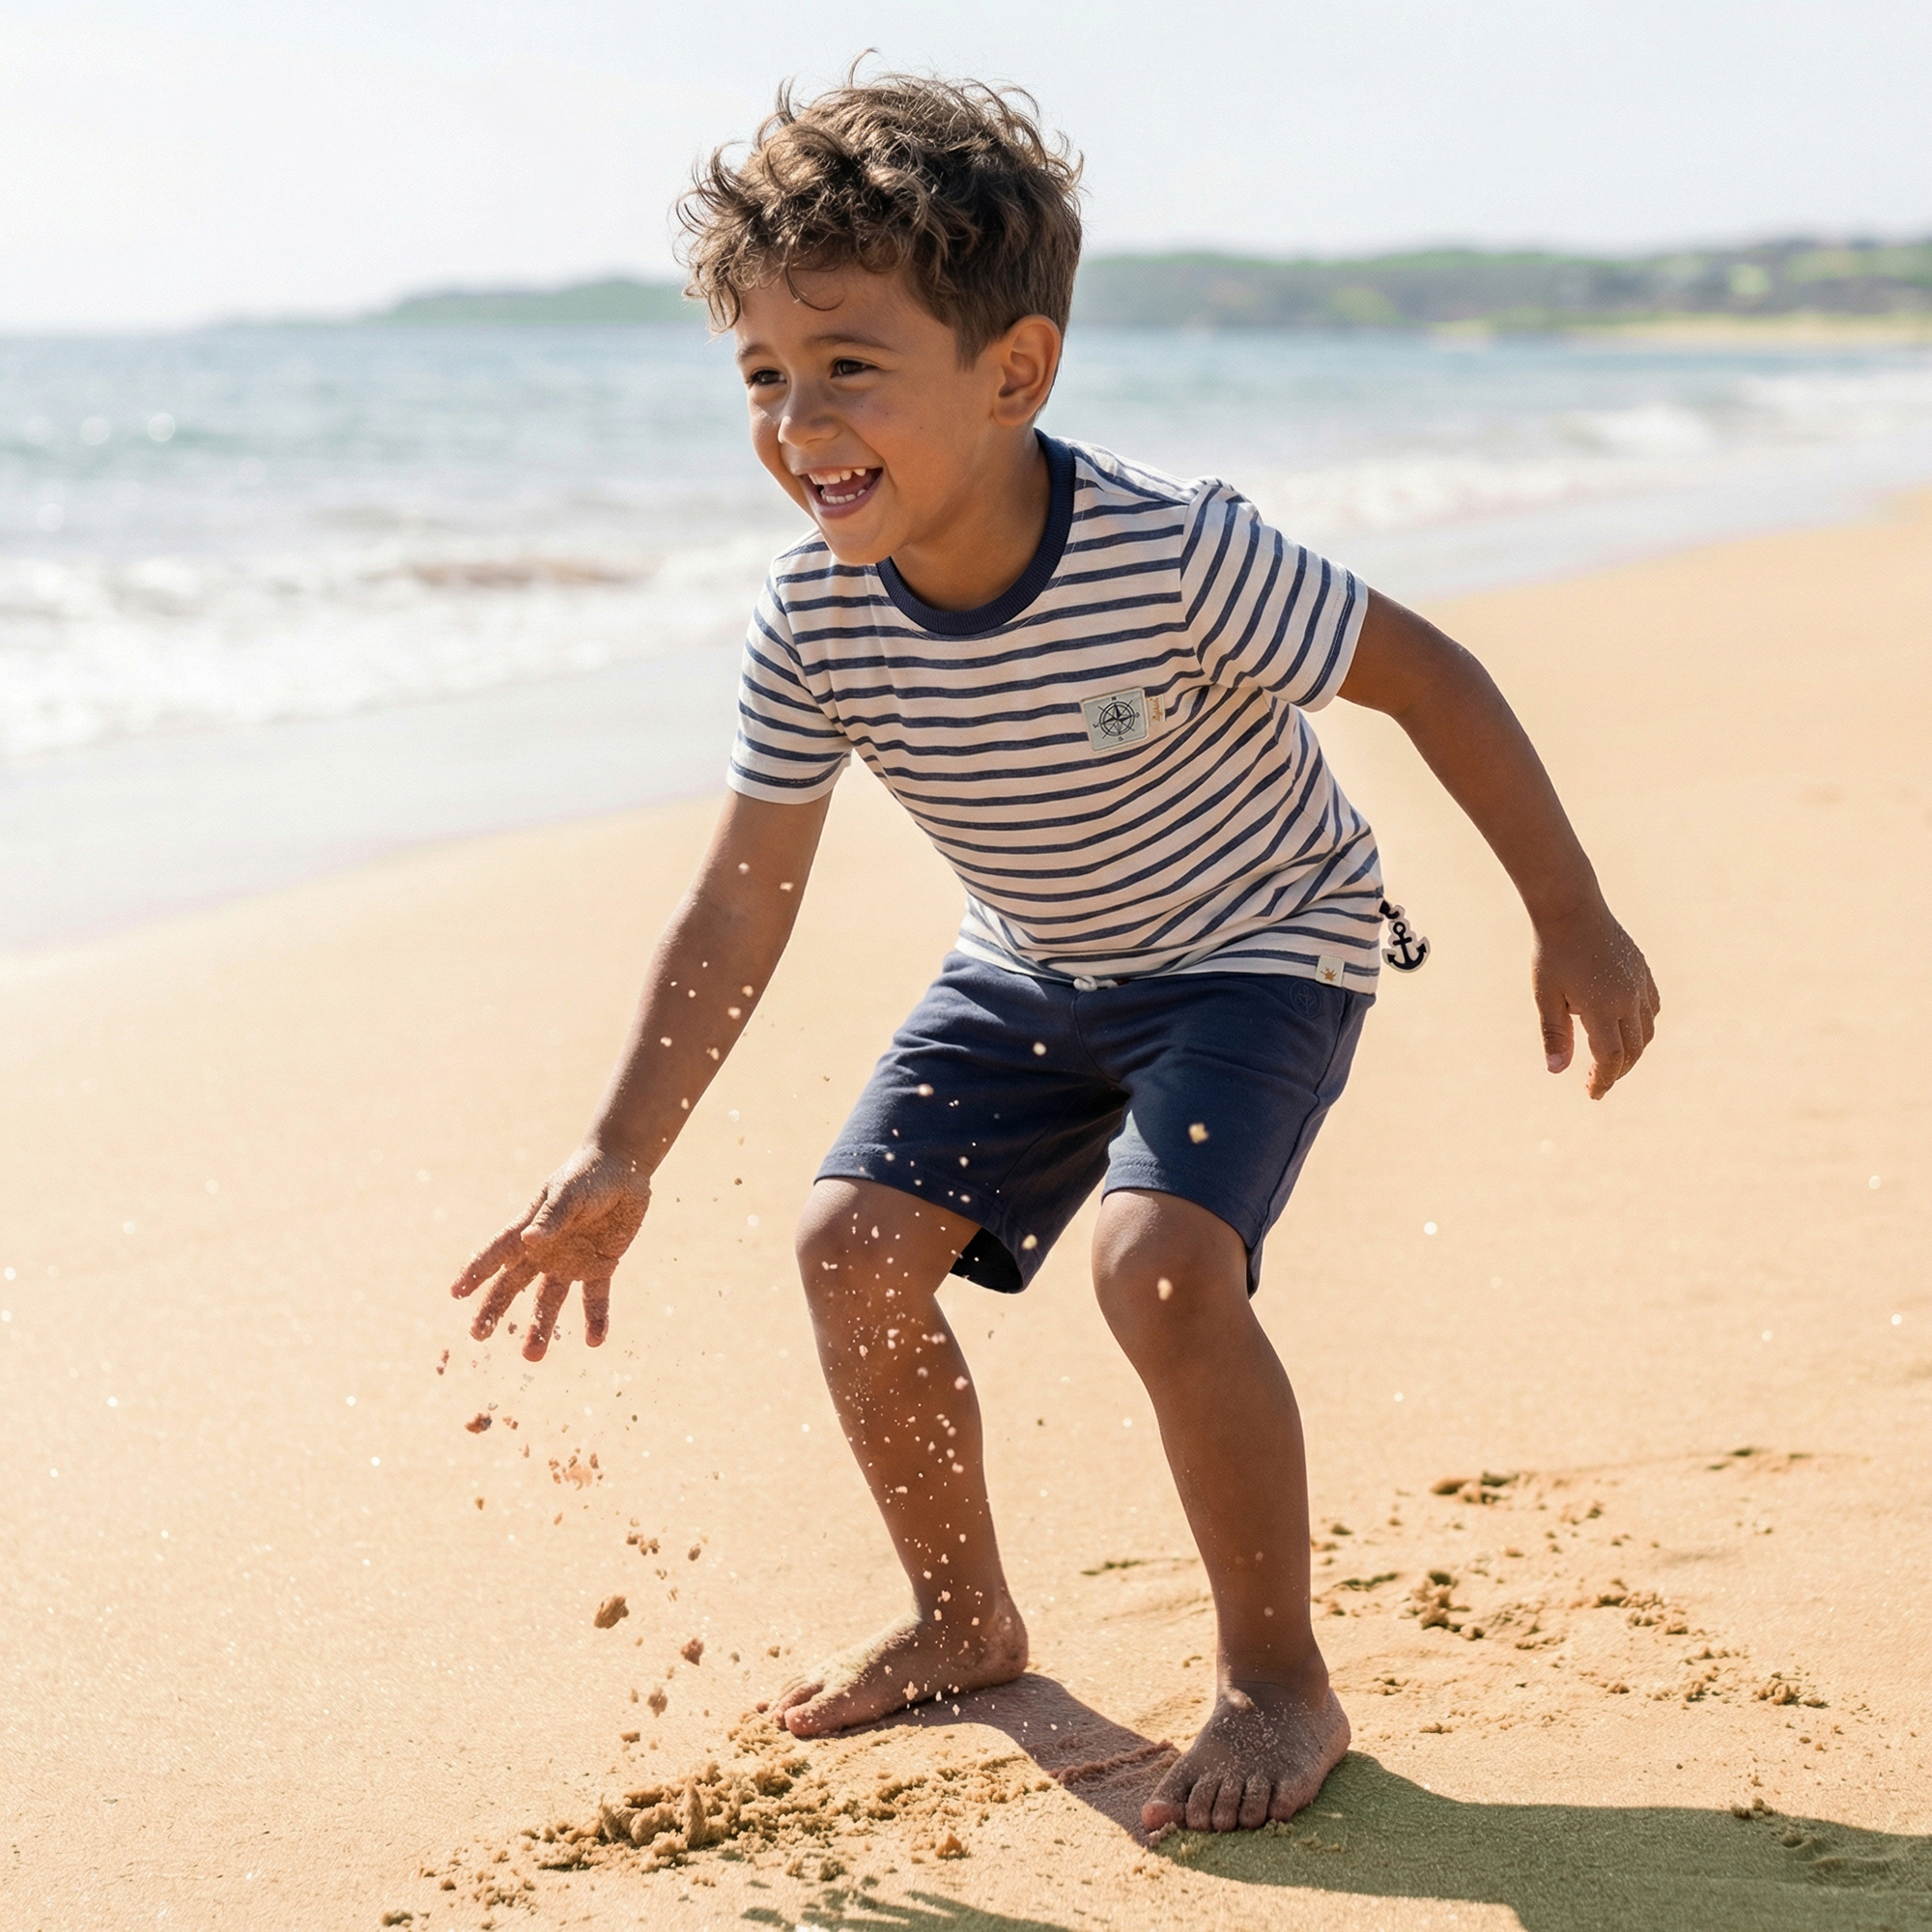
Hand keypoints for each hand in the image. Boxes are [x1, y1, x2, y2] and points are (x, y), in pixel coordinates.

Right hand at [449, 1144, 650, 1359]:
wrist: (625, 1168)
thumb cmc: (589, 1175)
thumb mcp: (570, 1193)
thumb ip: (553, 1217)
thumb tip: (529, 1241)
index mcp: (530, 1228)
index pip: (497, 1253)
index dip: (476, 1272)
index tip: (456, 1293)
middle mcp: (545, 1250)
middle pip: (513, 1285)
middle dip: (494, 1309)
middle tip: (478, 1335)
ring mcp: (571, 1261)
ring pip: (549, 1300)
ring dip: (540, 1326)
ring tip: (532, 1356)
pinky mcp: (600, 1266)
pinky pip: (595, 1299)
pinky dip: (596, 1319)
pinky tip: (594, 1341)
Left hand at [1531, 898, 1659, 1099]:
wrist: (1572, 909)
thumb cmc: (1552, 953)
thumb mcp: (1546, 996)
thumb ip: (1555, 1034)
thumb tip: (1556, 1071)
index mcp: (1602, 1007)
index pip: (1611, 1057)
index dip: (1604, 1080)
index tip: (1593, 1094)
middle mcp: (1628, 998)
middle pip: (1633, 1049)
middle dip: (1617, 1071)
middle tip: (1598, 1082)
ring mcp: (1639, 984)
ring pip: (1647, 1031)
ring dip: (1632, 1051)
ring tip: (1611, 1061)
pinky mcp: (1643, 971)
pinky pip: (1652, 1008)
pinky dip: (1642, 1027)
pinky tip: (1625, 1030)